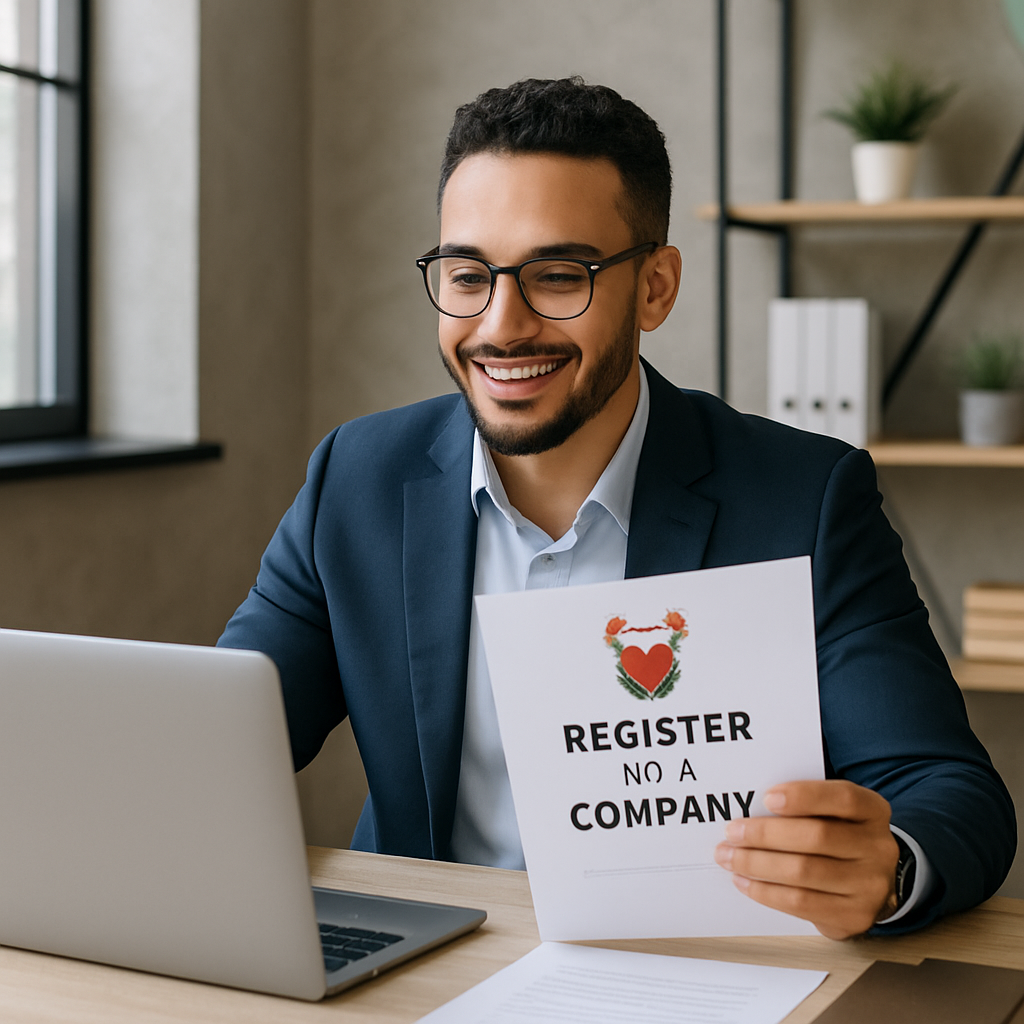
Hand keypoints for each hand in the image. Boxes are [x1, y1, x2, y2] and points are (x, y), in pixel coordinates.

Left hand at [713, 779, 899, 939]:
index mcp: (873, 812)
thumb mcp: (834, 813)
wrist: (871, 883)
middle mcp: (878, 848)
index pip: (844, 798)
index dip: (805, 796)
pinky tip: (745, 882)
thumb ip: (806, 805)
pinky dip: (766, 891)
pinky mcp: (853, 916)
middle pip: (818, 837)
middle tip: (732, 832)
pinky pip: (801, 903)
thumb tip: (752, 806)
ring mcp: (869, 886)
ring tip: (729, 857)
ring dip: (757, 864)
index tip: (767, 798)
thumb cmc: (839, 837)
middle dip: (766, 834)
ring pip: (804, 872)